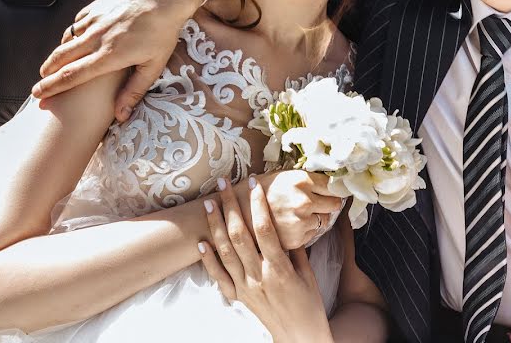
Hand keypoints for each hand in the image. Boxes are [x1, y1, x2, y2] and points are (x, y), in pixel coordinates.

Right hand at [31, 0, 204, 120]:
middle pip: (62, 58)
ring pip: (67, 39)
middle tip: (39, 85)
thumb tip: (120, 116)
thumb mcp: (154, 65)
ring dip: (57, 54)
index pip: (72, 76)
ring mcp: (95, 20)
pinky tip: (74, 40)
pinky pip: (77, 24)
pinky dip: (71, 34)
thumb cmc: (163, 30)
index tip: (38, 95)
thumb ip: (134, 91)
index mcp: (109, 55)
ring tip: (54, 66)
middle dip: (47, 73)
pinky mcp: (97, 6)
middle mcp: (97, 37)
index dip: (52, 87)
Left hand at [200, 177, 334, 342]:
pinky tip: (201, 242)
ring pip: (226, 252)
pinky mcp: (238, 297)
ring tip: (208, 204)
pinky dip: (208, 259)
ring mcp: (245, 287)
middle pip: (240, 235)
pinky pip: (218, 277)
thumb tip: (288, 224)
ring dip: (215, 226)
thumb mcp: (308, 274)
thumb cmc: (309, 305)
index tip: (254, 183)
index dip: (258, 204)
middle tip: (222, 184)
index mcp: (279, 268)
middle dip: (230, 206)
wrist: (299, 337)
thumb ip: (296, 249)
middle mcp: (259, 276)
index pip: (265, 229)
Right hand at [234, 171, 341, 249]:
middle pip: (335, 203)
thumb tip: (332, 181)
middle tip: (319, 202)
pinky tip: (292, 224)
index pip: (333, 185)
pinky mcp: (296, 239)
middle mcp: (304, 201)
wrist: (235, 212)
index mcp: (301, 181)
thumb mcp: (283, 176)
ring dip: (317, 217)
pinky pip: (313, 233)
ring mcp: (300, 222)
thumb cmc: (260, 190)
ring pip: (325, 220)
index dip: (333, 188)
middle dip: (329, 203)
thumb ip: (307, 179)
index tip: (333, 190)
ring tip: (301, 213)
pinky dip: (306, 230)